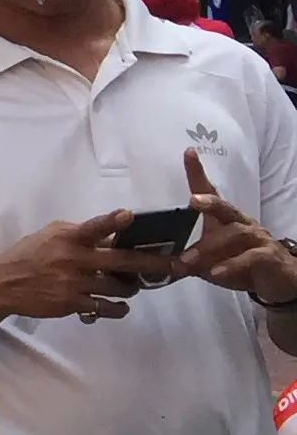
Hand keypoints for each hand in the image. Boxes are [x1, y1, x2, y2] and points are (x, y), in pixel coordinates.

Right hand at [0, 210, 175, 324]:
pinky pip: (105, 307)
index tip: (129, 215)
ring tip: (135, 286)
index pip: (93, 227)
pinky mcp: (73, 303)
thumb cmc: (29, 254)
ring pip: (118, 287)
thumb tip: (111, 232)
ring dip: (132, 287)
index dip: (112, 221)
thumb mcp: (50, 235)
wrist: (3, 284)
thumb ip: (79, 234)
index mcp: (68, 237)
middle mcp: (75, 259)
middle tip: (176, 265)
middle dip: (152, 263)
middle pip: (121, 261)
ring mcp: (75, 283)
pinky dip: (118, 308)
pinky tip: (121, 306)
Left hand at [174, 149, 296, 301]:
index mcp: (226, 220)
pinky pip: (249, 258)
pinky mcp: (267, 257)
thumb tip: (156, 261)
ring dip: (208, 247)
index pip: (211, 193)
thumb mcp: (209, 262)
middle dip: (210, 202)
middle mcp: (242, 224)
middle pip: (226, 207)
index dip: (198, 174)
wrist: (277, 281)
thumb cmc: (240, 265)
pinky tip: (215, 272)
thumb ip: (186, 259)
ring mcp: (257, 239)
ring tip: (186, 261)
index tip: (188, 153)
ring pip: (235, 235)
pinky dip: (231, 265)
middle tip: (193, 200)